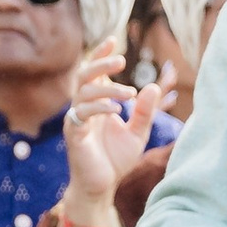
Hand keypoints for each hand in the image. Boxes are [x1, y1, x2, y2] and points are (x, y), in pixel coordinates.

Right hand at [60, 43, 160, 226]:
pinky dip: (98, 109)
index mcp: (98, 102)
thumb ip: (146, 112)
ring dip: (107, 89)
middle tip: (122, 61)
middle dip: (101, 64)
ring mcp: (77, 119)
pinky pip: (80, 114)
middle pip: (85, 75)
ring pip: (83, 91)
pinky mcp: (73, 134)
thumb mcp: (138, 133)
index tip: (113, 40)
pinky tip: (116, 111)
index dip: (101, 55)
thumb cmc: (116, 159)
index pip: (95, 72)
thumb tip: (153, 87)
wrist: (102, 186)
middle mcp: (84, 107)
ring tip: (130, 94)